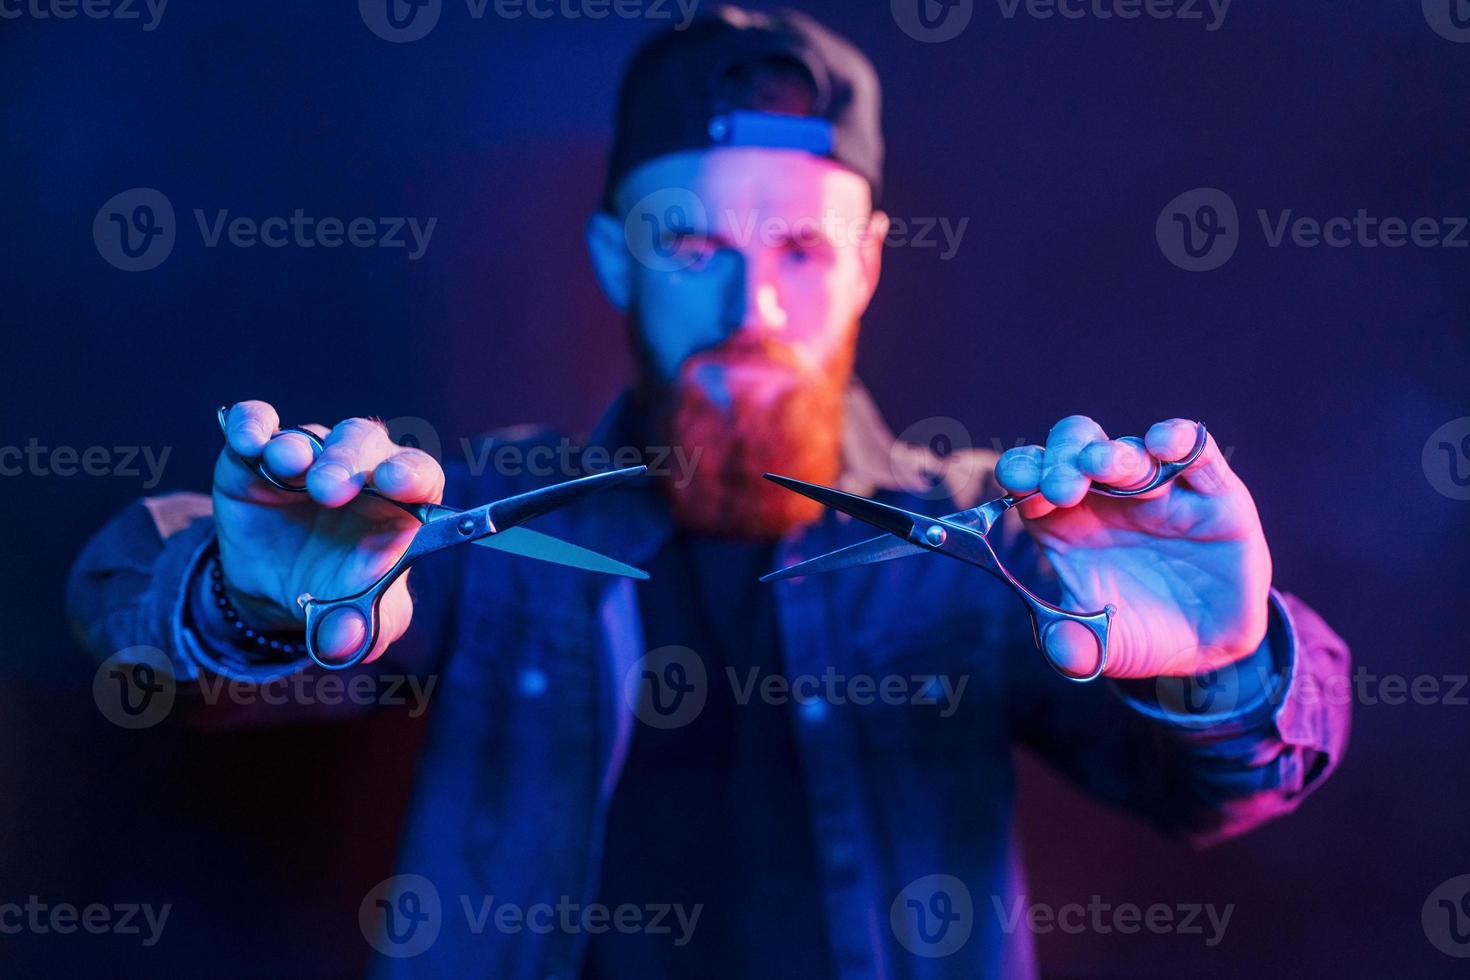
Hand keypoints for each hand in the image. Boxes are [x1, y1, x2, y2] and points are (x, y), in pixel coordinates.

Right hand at [212, 400, 443, 664]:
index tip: (398, 483)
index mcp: (399, 503)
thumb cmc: (340, 596)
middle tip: (328, 489)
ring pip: (309, 435)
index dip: (411, 473)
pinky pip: (256, 424)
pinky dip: (251, 424)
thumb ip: (361, 632)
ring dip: (298, 447)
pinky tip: (248, 440)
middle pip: (363, 444)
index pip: (418, 472)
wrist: (281, 593)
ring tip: (287, 466)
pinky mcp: (254, 457)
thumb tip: (343, 643)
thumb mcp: (360, 622)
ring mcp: (307, 458)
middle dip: (346, 461)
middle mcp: (357, 470)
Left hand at [995, 415, 1271, 678]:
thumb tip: (1060, 650)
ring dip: (1111, 454)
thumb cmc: (1144, 634)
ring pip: (1131, 451)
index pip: (1034, 479)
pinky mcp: (1214, 493)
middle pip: (1076, 450)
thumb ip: (1077, 649)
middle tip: (1059, 488)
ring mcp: (1161, 490)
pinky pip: (1197, 453)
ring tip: (1097, 464)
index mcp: (1067, 520)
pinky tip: (1164, 443)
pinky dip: (1182, 440)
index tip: (1018, 486)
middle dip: (1062, 459)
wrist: (1212, 647)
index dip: (1024, 473)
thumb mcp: (1106, 648)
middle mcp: (1109, 495)